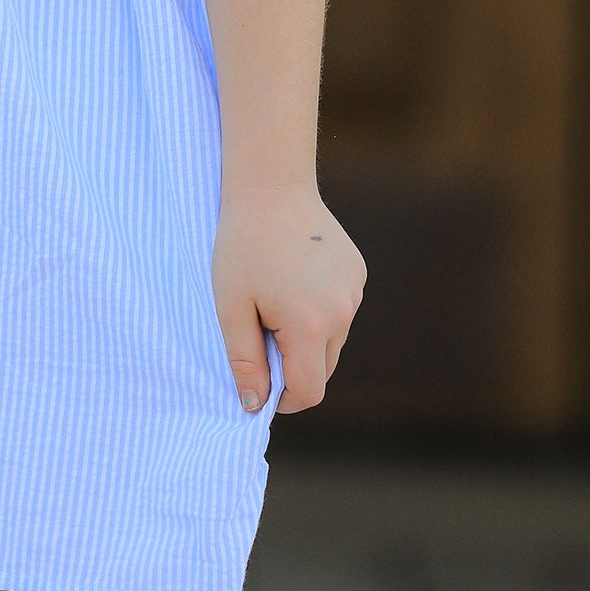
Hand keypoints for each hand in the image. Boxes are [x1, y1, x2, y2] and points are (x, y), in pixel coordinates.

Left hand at [211, 183, 364, 415]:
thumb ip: (245, 360)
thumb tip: (255, 405)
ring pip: (333, 340)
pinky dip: (319, 310)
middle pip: (322, 369)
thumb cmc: (242, 244)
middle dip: (293, 366)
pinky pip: (339, 310)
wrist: (270, 185)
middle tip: (260, 332)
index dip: (282, 398)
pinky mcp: (358, 272)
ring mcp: (355, 291)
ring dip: (306, 337)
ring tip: (275, 298)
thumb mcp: (230, 306)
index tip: (260, 382)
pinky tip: (294, 279)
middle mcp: (343, 312)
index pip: (308, 391)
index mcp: (311, 325)